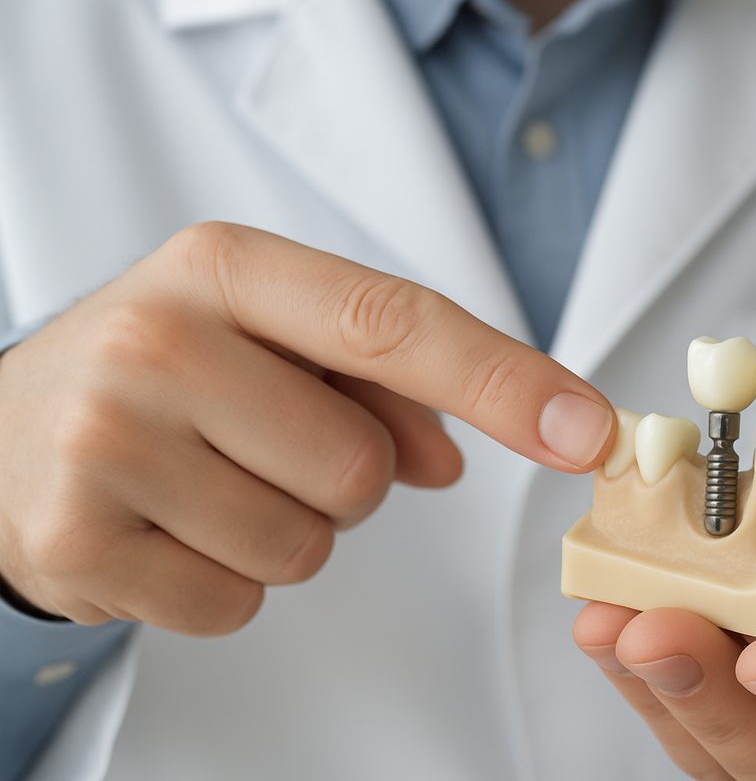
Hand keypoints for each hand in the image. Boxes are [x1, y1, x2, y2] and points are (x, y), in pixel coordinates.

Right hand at [0, 222, 613, 632]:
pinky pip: (239, 600)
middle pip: (364, 466)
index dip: (504, 381)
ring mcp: (106, 440)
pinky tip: (170, 529)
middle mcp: (160, 339)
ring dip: (286, 530)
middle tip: (264, 447)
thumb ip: (383, 382)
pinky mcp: (77, 538)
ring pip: (308, 543)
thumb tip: (457, 456)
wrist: (1, 433)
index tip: (586, 429)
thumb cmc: (163, 377)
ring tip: (210, 482)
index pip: (395, 322)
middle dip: (347, 479)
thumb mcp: (265, 339)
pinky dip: (228, 580)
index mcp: (226, 267)